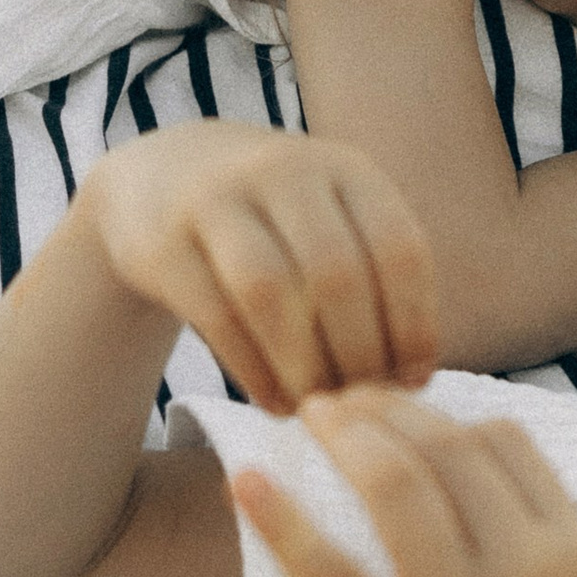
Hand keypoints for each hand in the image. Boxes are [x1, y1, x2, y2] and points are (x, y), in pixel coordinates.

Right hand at [81, 123, 438, 413]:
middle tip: (363, 403)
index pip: (399, 247)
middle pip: (337, 275)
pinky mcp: (164, 242)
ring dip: (305, 367)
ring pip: (273, 294)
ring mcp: (217, 200)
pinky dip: (255, 373)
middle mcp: (284, 170)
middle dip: (359, 354)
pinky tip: (276, 404)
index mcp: (345, 168)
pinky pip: (218, 317)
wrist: (161, 175)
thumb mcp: (331, 215)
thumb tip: (415, 376)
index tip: (414, 379)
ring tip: (319, 408)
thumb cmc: (273, 218)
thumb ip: (373, 275)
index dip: (414, 323)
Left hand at [236, 389, 576, 576]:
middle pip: (445, 445)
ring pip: (395, 480)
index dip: (442, 411)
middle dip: (383, 408)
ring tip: (305, 414)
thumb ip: (517, 553)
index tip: (393, 407)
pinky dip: (282, 516)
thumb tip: (453, 476)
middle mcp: (526, 570)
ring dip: (344, 433)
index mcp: (571, 558)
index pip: (504, 440)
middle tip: (333, 396)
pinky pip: (329, 566)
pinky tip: (244, 483)